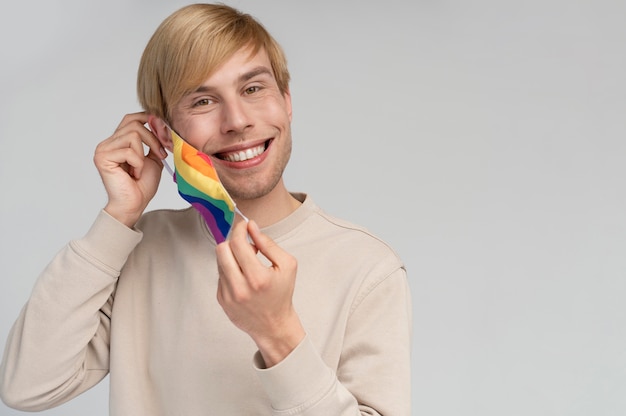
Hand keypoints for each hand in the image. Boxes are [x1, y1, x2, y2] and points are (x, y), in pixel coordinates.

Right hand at [93, 112, 166, 226]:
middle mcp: (108, 143)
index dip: (148, 119)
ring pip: (133, 135)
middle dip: (153, 138)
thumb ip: (154, 141)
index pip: (130, 118)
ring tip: (141, 169)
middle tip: (161, 154)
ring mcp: (103, 149)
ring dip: (144, 154)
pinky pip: (129, 150)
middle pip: (134, 124)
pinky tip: (133, 174)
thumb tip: (160, 122)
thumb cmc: (142, 185)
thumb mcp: (153, 158)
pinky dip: (137, 163)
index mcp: (118, 141)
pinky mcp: (103, 157)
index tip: (163, 130)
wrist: (134, 204)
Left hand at [216, 220, 305, 366]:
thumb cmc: (282, 294)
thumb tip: (252, 227)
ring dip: (231, 254)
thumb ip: (268, 244)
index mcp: (258, 277)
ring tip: (245, 260)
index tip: (243, 225)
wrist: (273, 325)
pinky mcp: (221, 299)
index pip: (238, 243)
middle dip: (232, 240)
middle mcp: (240, 287)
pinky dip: (229, 269)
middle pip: (222, 249)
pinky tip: (242, 275)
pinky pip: (220, 274)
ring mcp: (228, 294)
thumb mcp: (286, 265)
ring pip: (219, 260)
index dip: (239, 229)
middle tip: (243, 242)